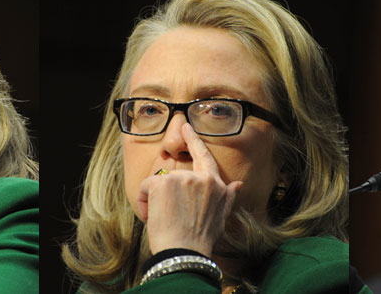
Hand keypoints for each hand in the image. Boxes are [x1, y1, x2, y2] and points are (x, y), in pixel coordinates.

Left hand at [136, 123, 242, 255]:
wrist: (185, 253)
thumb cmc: (201, 241)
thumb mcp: (220, 218)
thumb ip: (227, 198)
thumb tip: (238, 184)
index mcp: (217, 186)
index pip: (205, 157)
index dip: (194, 141)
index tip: (186, 127)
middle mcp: (202, 178)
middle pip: (175, 177)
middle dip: (166, 194)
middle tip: (167, 217)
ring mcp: (183, 178)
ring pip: (159, 183)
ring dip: (154, 200)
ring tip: (162, 221)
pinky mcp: (164, 182)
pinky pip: (145, 187)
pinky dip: (142, 201)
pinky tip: (150, 217)